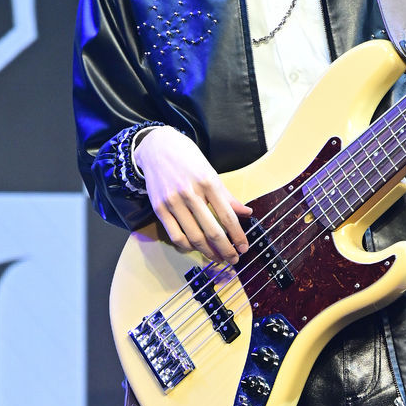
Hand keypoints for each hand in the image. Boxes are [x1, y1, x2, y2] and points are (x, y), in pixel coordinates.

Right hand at [133, 127, 250, 263]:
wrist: (157, 146)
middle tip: (234, 259)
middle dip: (226, 250)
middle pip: (212, 231)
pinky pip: (175, 235)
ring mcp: (173, 202)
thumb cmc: (188, 159)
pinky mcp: (159, 208)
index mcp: (208, 182)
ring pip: (193, 237)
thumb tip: (247, 213)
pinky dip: (187, 247)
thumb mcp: (211, 172)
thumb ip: (227, 196)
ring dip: (208, 252)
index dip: (237, 236)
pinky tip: (195, 248)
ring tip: (217, 258)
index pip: (227, 216)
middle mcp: (190, 193)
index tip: (243, 247)